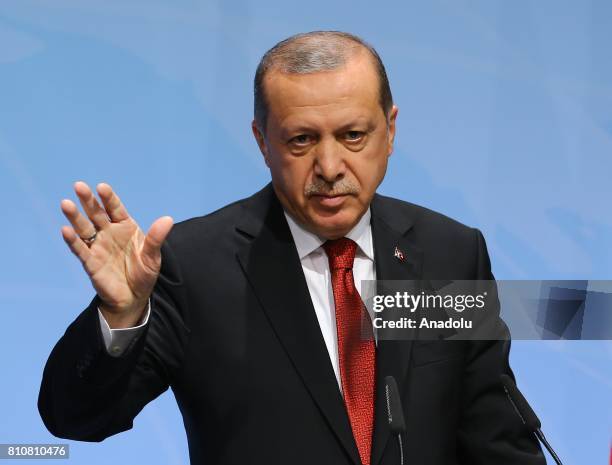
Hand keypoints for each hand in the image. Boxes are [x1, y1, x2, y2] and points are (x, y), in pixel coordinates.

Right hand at [60, 181, 172, 327]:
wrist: (134, 297)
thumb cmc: (143, 273)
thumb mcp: (153, 256)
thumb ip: (156, 238)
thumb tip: (168, 219)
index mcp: (125, 227)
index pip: (115, 208)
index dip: (108, 198)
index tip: (101, 187)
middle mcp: (109, 233)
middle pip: (96, 213)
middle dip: (88, 200)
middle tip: (79, 186)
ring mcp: (98, 246)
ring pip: (84, 228)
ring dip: (75, 217)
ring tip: (66, 204)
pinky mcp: (90, 262)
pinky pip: (80, 249)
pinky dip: (72, 240)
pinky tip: (66, 230)